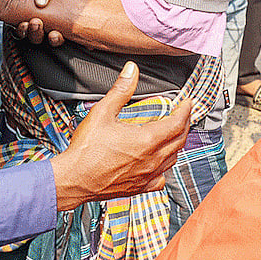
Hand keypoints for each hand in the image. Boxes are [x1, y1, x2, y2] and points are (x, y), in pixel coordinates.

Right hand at [52, 61, 191, 209]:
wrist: (73, 180)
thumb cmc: (86, 150)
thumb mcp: (102, 112)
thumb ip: (121, 90)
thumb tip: (132, 71)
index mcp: (147, 140)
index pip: (177, 123)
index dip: (185, 110)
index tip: (187, 102)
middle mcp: (152, 159)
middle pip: (179, 140)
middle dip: (184, 124)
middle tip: (183, 114)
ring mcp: (147, 176)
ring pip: (173, 159)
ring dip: (176, 144)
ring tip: (173, 134)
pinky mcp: (139, 188)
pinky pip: (161, 178)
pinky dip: (165, 167)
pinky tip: (159, 162)